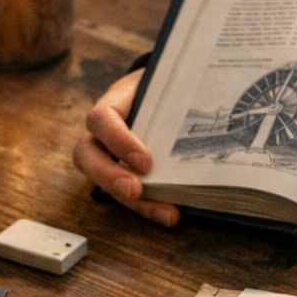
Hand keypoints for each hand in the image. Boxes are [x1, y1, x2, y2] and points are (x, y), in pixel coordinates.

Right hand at [73, 69, 179, 226]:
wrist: (168, 88)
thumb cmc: (165, 85)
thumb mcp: (168, 82)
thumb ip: (177, 93)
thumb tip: (210, 109)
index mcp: (113, 103)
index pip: (101, 119)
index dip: (118, 141)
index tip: (144, 160)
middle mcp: (103, 132)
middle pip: (86, 156)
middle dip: (109, 177)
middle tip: (134, 190)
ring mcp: (110, 155)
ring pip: (104, 183)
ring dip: (135, 203)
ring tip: (166, 213)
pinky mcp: (125, 173)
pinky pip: (128, 194)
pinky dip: (150, 207)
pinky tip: (171, 213)